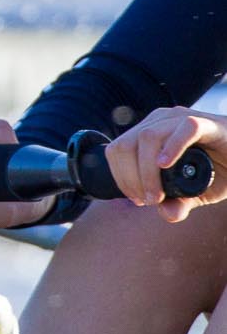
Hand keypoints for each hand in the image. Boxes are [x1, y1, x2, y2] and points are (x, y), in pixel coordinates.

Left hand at [104, 107, 226, 221]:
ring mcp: (183, 118)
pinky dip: (172, 147)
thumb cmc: (220, 171)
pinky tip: (166, 165)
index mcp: (150, 131)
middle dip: (130, 177)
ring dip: (147, 171)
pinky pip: (186, 129)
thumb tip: (166, 215)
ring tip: (159, 195)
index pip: (117, 149)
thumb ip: (179, 201)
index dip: (120, 176)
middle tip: (149, 201)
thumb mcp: (195, 192)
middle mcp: (162, 120)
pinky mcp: (209, 123)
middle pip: (126, 145)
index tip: (136, 199)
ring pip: (148, 137)